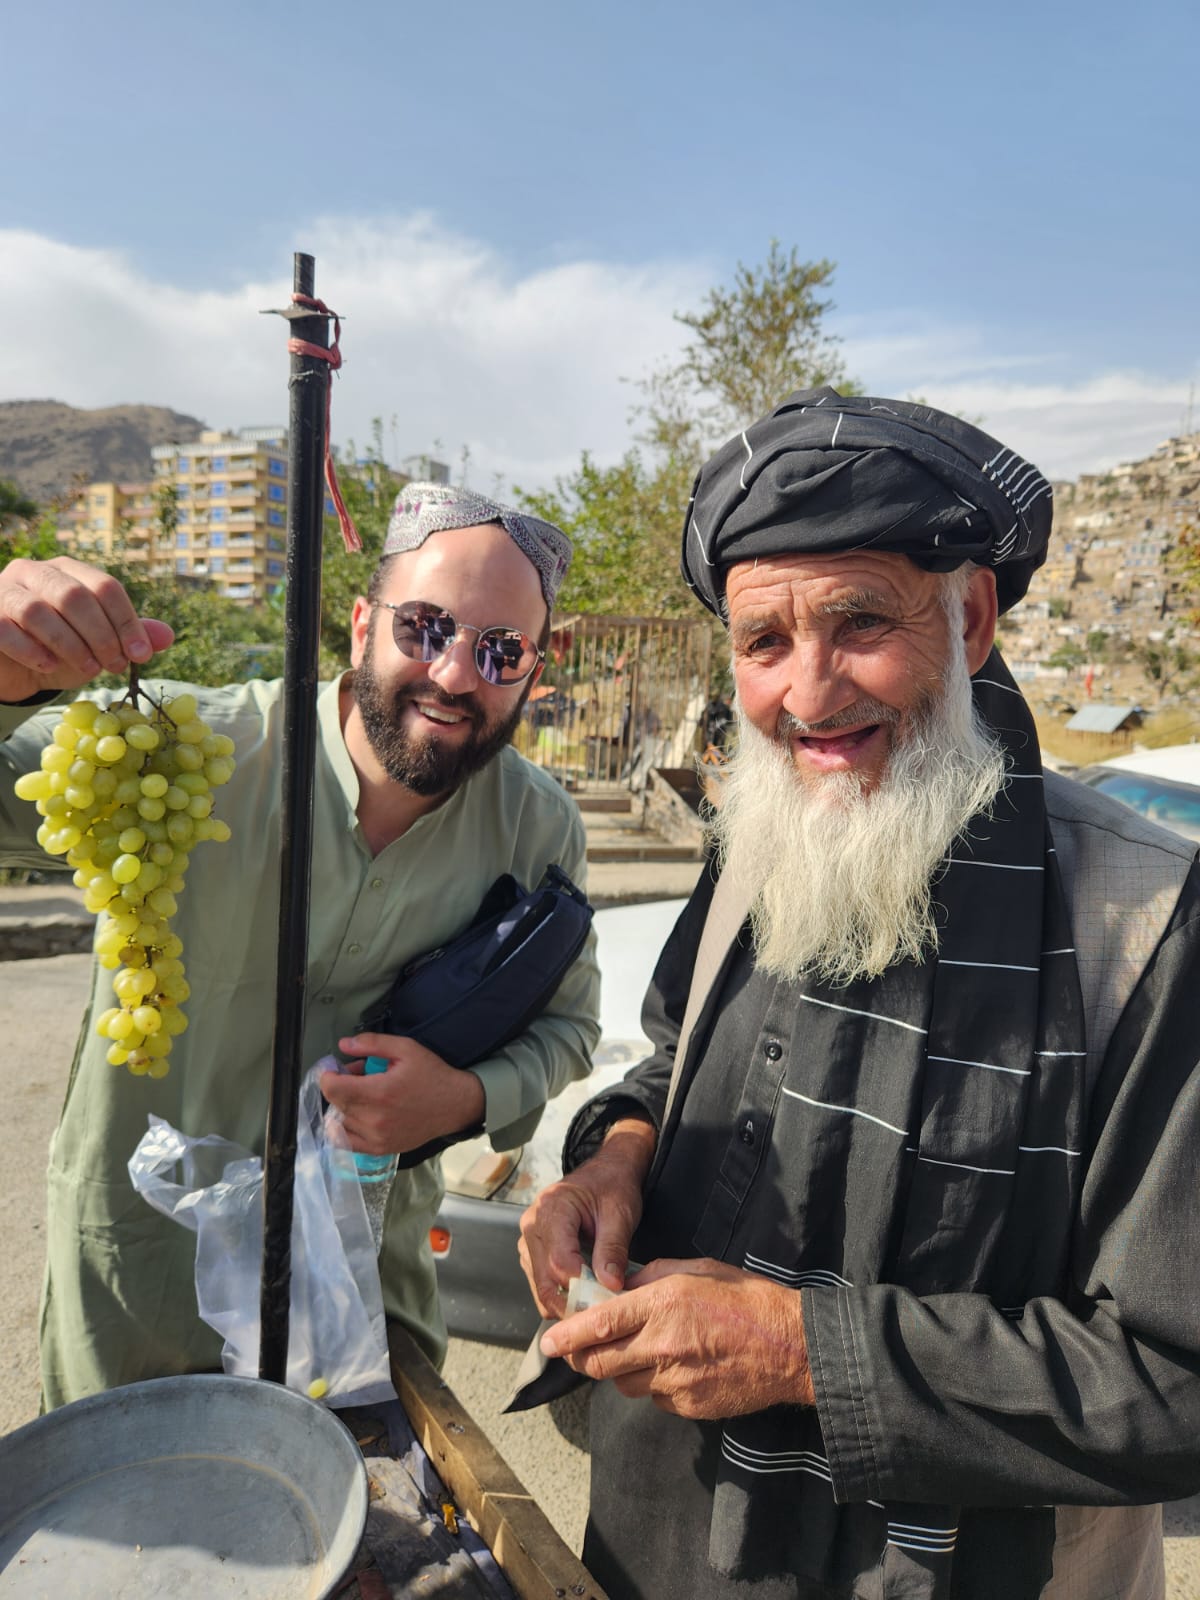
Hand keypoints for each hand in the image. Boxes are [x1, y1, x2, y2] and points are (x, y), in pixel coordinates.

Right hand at [0, 557, 173, 702]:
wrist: (13, 669)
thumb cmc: (59, 651)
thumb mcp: (99, 646)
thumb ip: (129, 637)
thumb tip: (167, 636)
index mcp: (68, 571)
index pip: (105, 586)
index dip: (127, 621)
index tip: (141, 655)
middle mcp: (35, 572)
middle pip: (74, 596)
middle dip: (101, 635)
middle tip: (115, 666)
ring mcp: (5, 590)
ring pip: (39, 611)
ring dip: (70, 645)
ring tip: (89, 670)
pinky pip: (7, 628)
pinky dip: (32, 650)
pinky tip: (49, 667)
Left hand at [320, 1032, 485, 1156]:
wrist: (455, 1105)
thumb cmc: (431, 1074)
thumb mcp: (406, 1049)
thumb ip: (372, 1044)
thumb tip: (343, 1044)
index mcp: (379, 1092)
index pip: (332, 1088)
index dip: (327, 1075)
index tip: (334, 1068)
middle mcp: (374, 1119)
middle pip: (335, 1103)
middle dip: (339, 1086)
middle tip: (357, 1076)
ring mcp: (377, 1137)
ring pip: (341, 1121)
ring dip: (344, 1106)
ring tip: (363, 1095)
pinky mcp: (381, 1148)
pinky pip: (348, 1143)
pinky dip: (345, 1129)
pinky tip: (356, 1115)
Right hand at [518, 1116, 655, 1319]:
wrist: (605, 1173)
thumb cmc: (612, 1187)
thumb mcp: (620, 1214)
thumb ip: (613, 1249)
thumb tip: (611, 1285)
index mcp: (552, 1208)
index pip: (559, 1260)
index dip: (581, 1286)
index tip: (605, 1299)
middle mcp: (532, 1224)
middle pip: (545, 1280)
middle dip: (573, 1301)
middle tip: (601, 1313)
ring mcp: (528, 1240)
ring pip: (540, 1287)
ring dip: (566, 1301)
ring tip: (596, 1303)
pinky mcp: (532, 1252)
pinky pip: (541, 1283)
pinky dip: (561, 1294)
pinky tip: (584, 1293)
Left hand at [538, 1257, 813, 1418]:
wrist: (791, 1346)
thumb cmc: (747, 1299)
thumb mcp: (697, 1269)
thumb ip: (652, 1277)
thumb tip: (620, 1287)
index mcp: (663, 1303)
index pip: (599, 1324)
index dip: (566, 1335)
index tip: (547, 1341)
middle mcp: (663, 1344)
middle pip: (599, 1363)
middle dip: (582, 1358)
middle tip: (578, 1351)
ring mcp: (675, 1380)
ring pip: (623, 1384)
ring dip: (619, 1371)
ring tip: (638, 1352)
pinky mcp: (688, 1406)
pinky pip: (654, 1398)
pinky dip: (653, 1385)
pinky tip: (673, 1368)